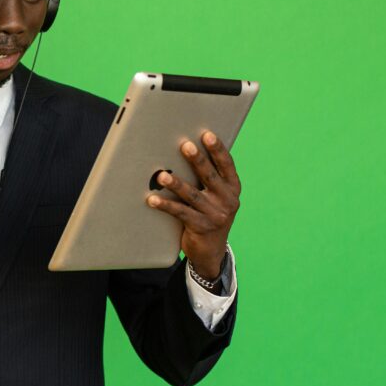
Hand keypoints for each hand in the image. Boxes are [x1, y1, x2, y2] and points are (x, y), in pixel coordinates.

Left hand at [145, 131, 240, 280]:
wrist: (211, 250)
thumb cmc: (209, 213)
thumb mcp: (216, 196)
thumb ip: (208, 178)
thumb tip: (186, 151)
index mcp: (233, 188)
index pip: (227, 165)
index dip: (218, 149)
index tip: (207, 134)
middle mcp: (228, 200)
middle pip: (209, 176)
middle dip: (197, 160)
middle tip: (185, 146)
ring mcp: (216, 215)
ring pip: (192, 195)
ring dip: (176, 184)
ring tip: (161, 175)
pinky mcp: (201, 227)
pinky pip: (180, 212)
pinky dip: (165, 205)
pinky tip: (152, 199)